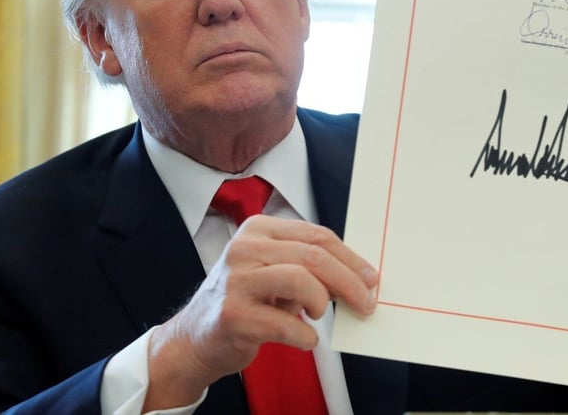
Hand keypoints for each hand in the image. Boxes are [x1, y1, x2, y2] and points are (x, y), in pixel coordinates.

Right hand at [143, 217, 377, 408]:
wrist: (197, 336)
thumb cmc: (244, 300)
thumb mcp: (272, 269)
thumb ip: (307, 265)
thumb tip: (357, 277)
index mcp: (258, 230)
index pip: (316, 236)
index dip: (350, 258)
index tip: (370, 278)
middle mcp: (244, 249)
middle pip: (313, 257)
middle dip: (348, 281)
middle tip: (365, 302)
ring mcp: (236, 281)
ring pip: (301, 281)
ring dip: (322, 302)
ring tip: (319, 314)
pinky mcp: (233, 315)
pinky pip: (286, 324)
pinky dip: (305, 335)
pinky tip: (304, 337)